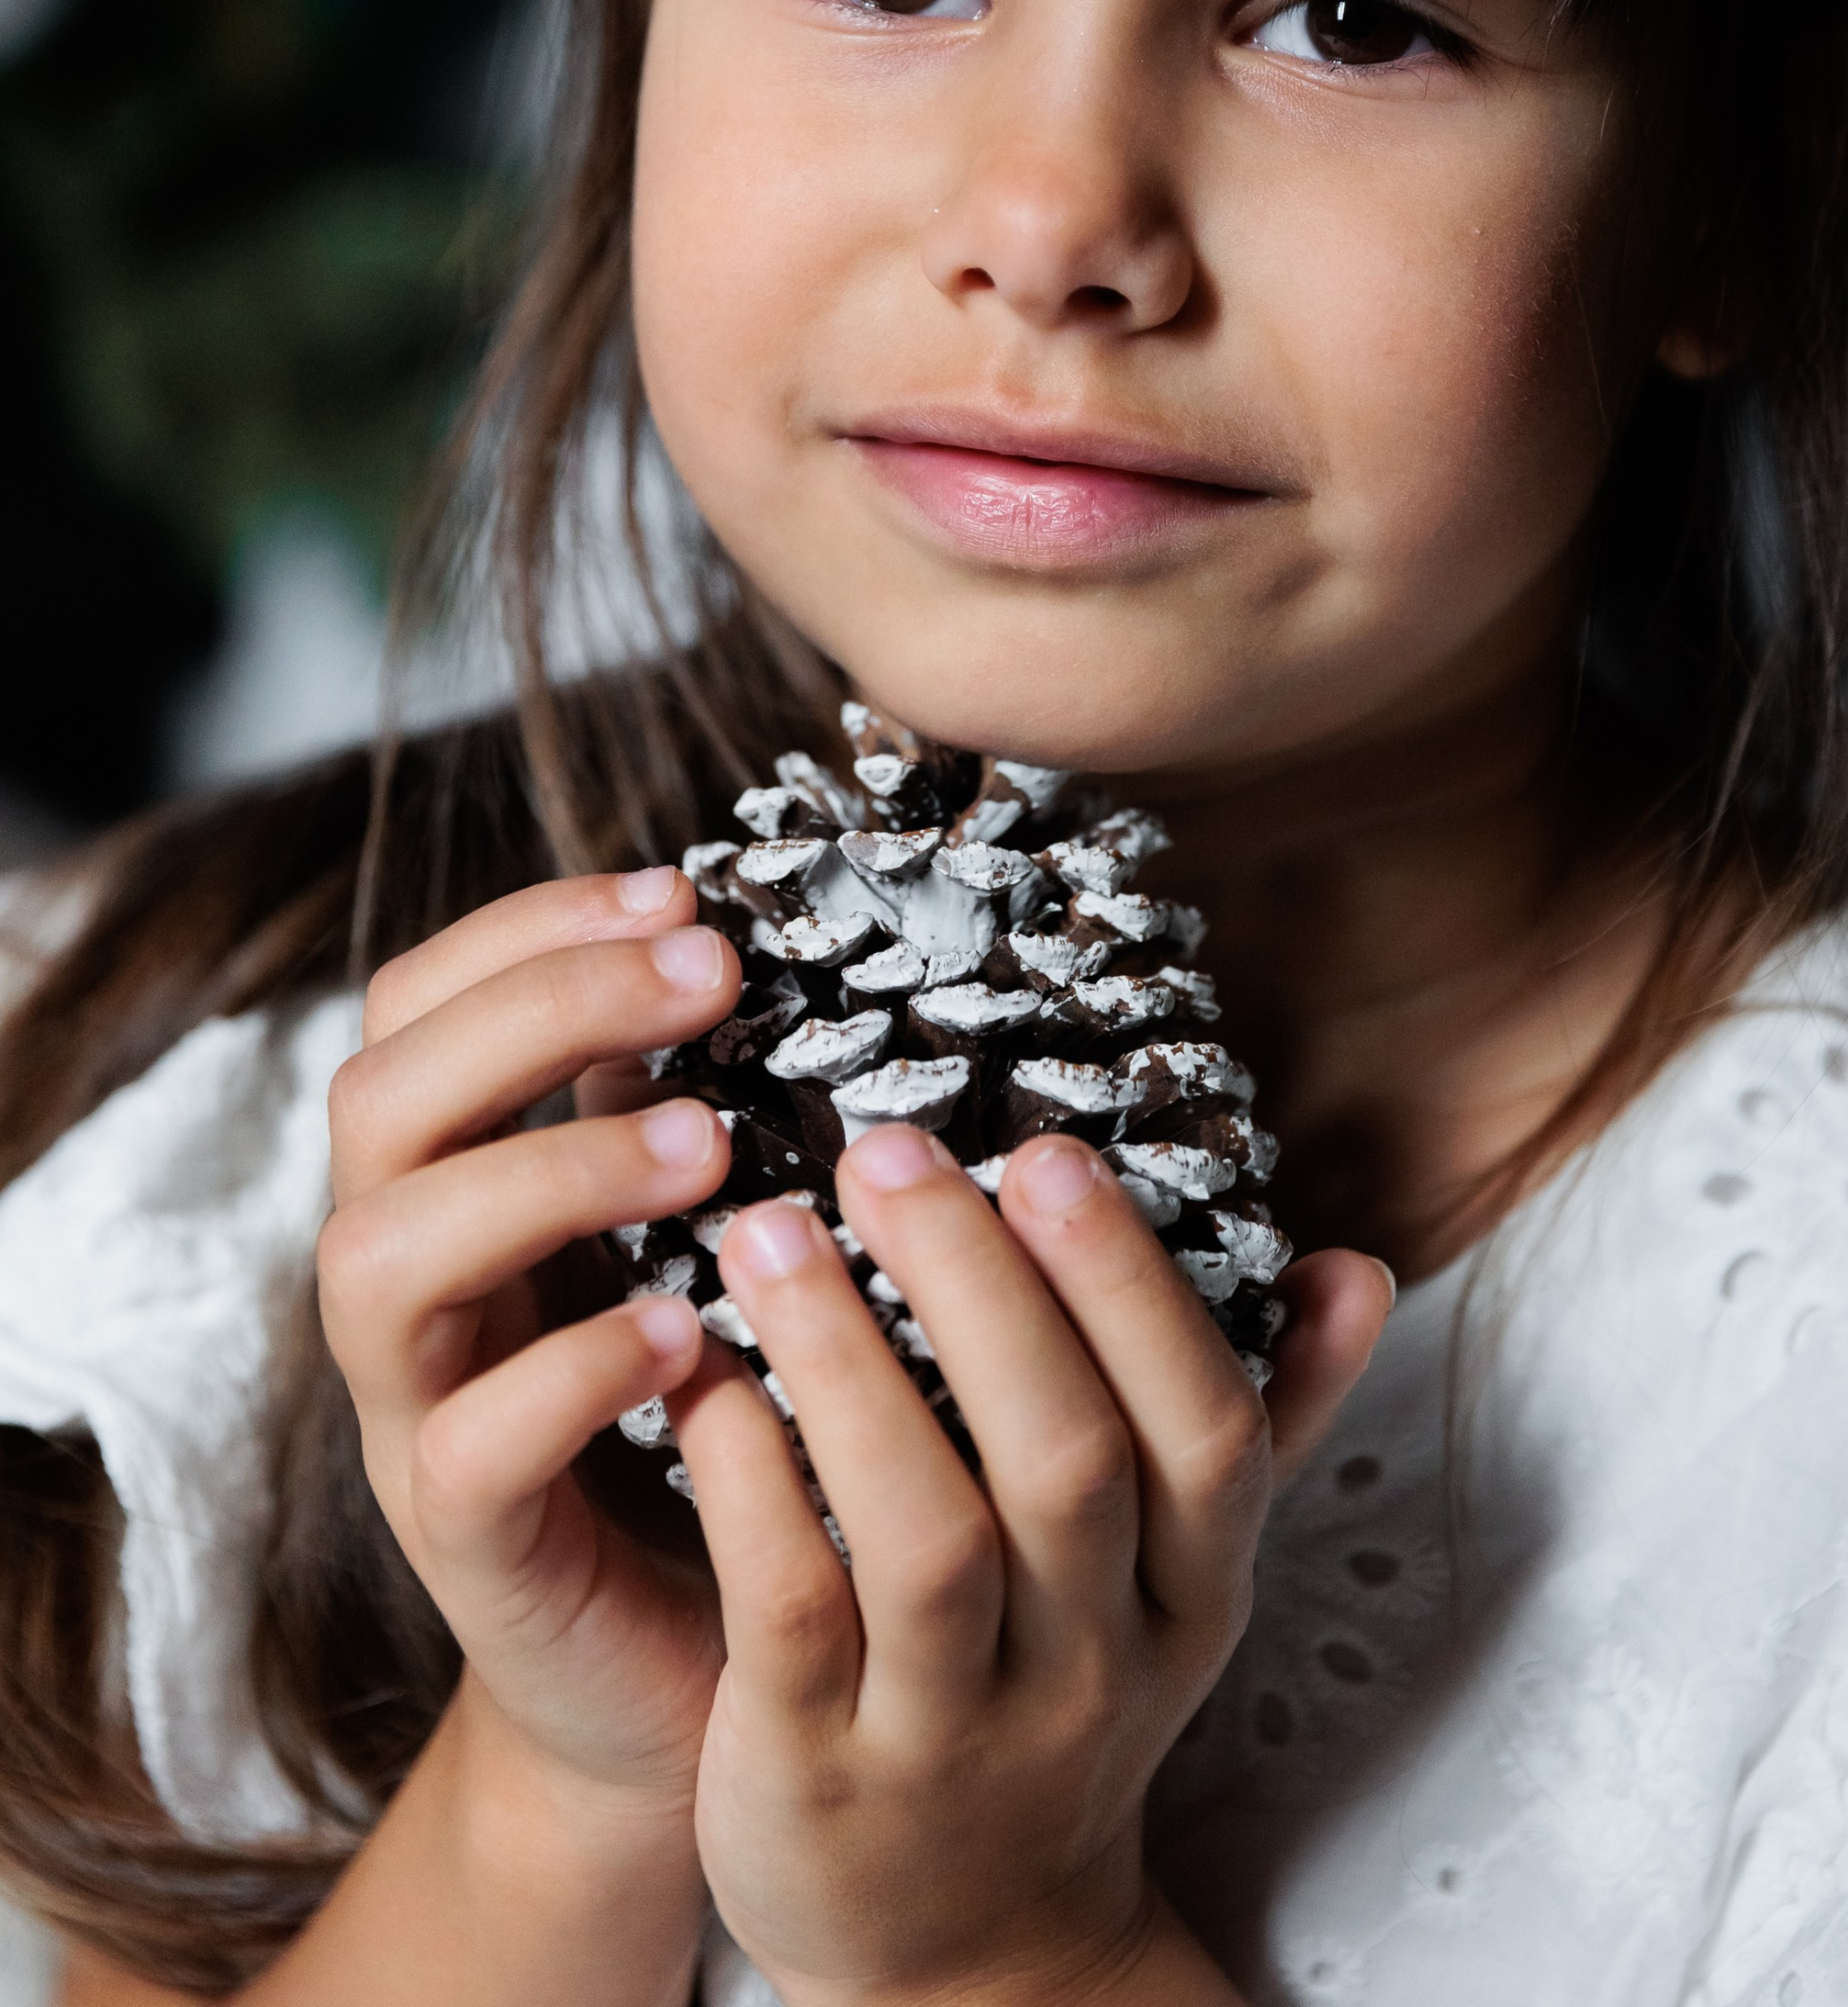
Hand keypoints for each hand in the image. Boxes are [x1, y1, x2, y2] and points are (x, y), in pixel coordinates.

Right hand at [317, 866, 745, 1813]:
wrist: (694, 1681)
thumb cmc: (711, 1425)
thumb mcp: (691, 1244)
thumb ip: (684, 1112)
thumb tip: (747, 955)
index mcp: (457, 1185)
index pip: (415, 1008)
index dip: (526, 928)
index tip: (679, 891)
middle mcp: (411, 1287)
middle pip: (376, 1099)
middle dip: (537, 1009)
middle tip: (709, 979)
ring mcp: (414, 1415)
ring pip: (378, 1254)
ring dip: (548, 1169)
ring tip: (709, 1145)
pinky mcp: (467, 1547)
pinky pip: (466, 1443)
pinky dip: (574, 1370)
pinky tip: (691, 1335)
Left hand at [673, 1125, 1390, 2006]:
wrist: (967, 1960)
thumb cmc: (1064, 1695)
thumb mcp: (1180, 1587)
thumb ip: (1265, 1417)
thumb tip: (1354, 1263)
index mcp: (1189, 1598)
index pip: (1205, 1433)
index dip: (1130, 1289)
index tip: (1046, 1149)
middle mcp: (1090, 1667)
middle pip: (1065, 1463)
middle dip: (980, 1289)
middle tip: (885, 1147)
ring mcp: (953, 1732)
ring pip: (926, 1536)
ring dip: (847, 1364)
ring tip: (770, 1230)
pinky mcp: (817, 1777)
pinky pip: (791, 1614)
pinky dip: (749, 1486)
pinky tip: (705, 1380)